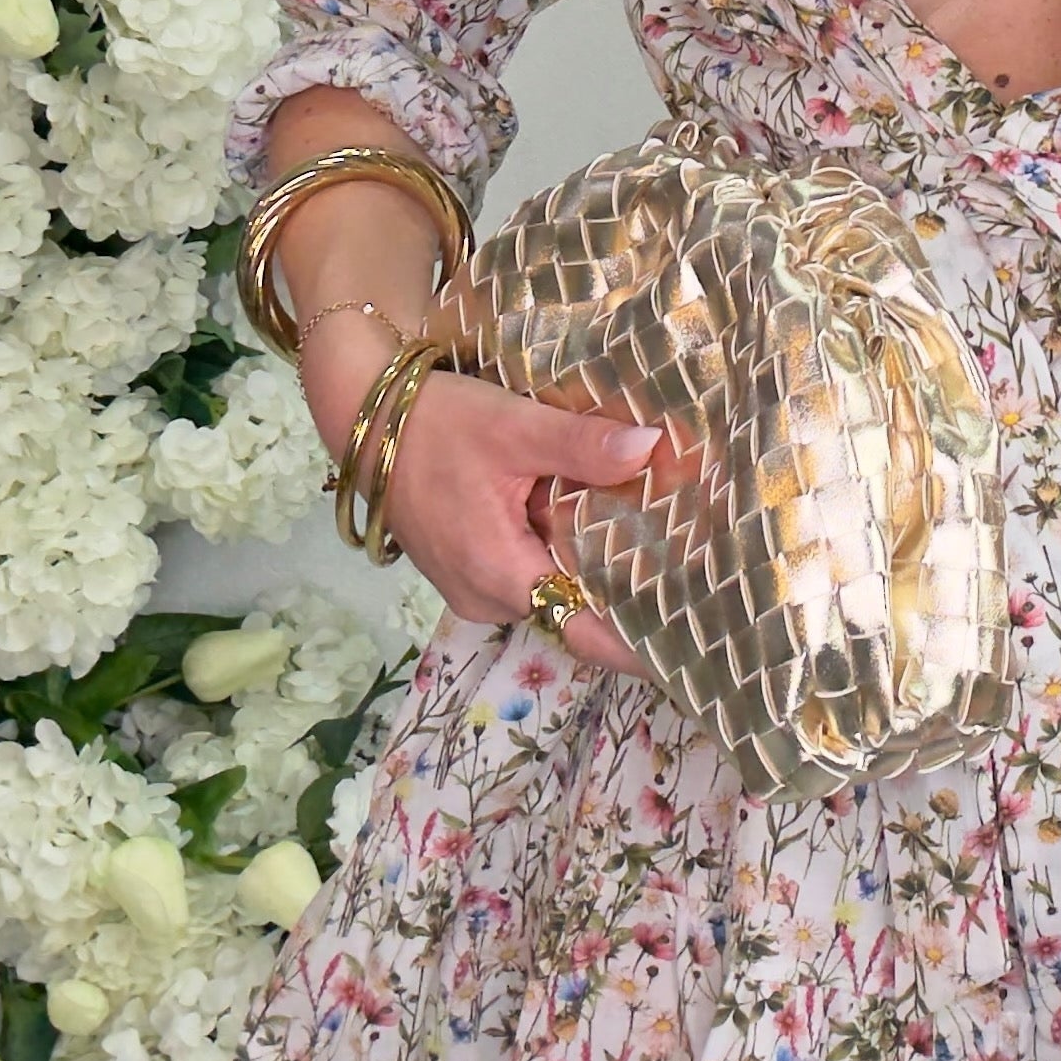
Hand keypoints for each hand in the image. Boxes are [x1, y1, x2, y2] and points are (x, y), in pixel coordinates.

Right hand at [307, 329, 664, 674]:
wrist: (365, 415)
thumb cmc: (435, 422)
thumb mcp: (513, 425)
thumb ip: (581, 444)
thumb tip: (650, 448)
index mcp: (498, 573)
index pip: (583, 631)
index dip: (638, 643)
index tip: (691, 645)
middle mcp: (484, 596)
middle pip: (572, 610)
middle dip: (626, 593)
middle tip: (696, 574)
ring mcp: (471, 586)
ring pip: (550, 590)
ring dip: (592, 570)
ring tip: (662, 545)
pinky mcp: (465, 568)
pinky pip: (527, 574)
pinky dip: (560, 554)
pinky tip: (599, 525)